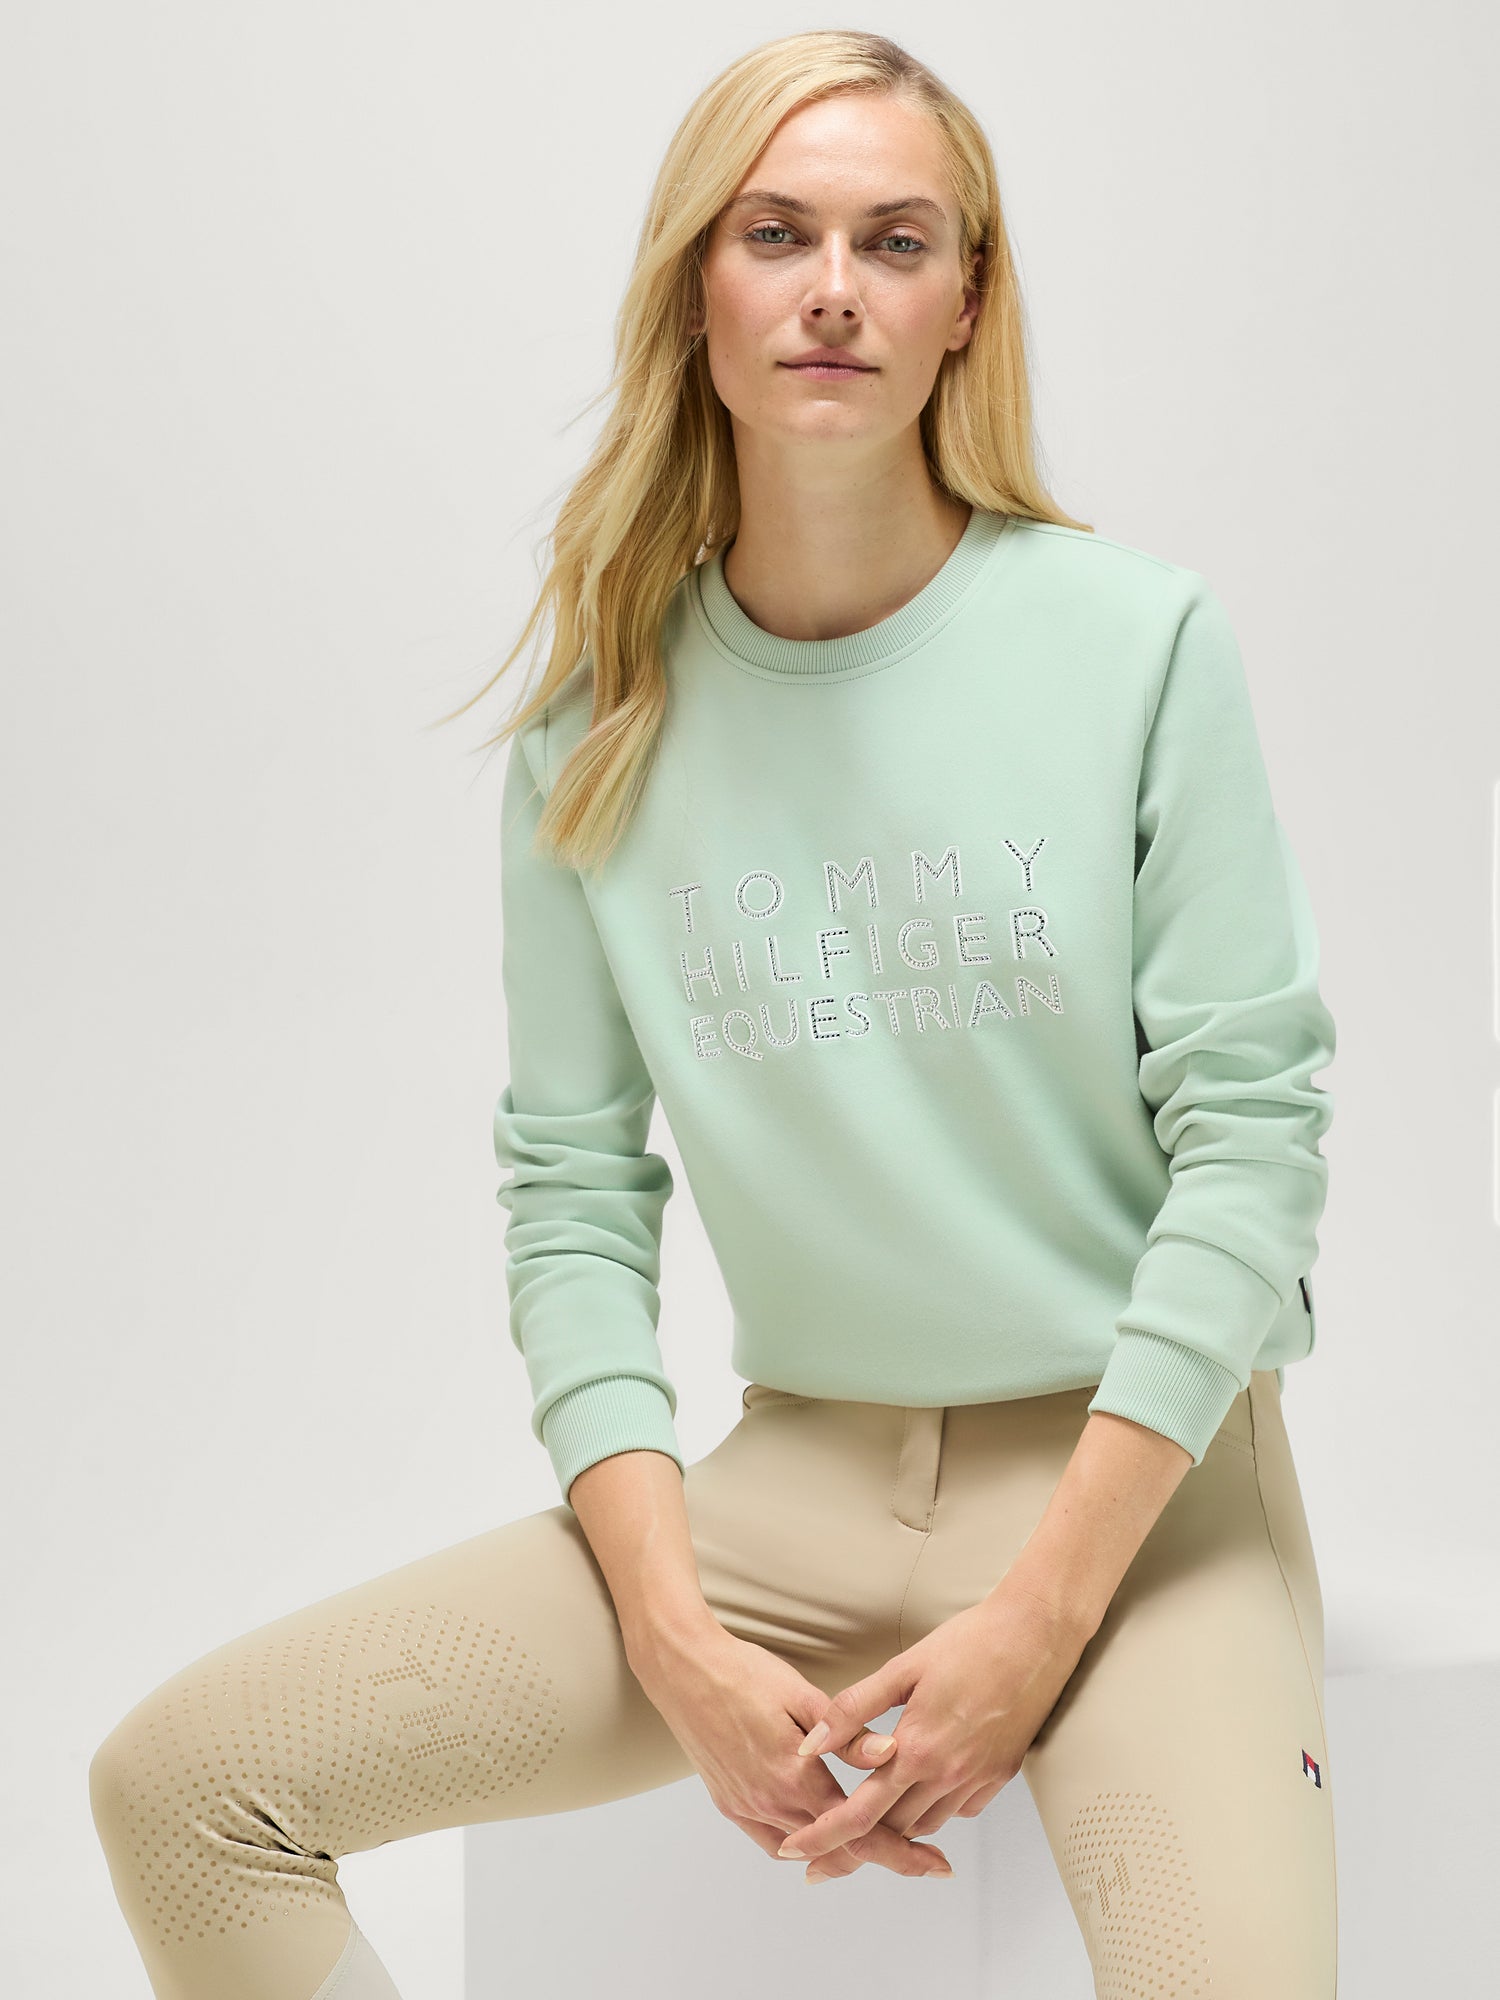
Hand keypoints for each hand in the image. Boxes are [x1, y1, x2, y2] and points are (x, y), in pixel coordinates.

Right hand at [628, 1621, 955, 1882]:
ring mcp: (746, 1806)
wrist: (682, 1668)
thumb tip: (891, 1754)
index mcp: (795, 1776)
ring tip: (880, 1846)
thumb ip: (847, 1733)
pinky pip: (773, 1841)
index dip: (902, 1852)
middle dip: (884, 1857)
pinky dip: (803, 1846)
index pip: (860, 1830)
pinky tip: (820, 1836)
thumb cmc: (743, 1671)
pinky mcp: (730, 1803)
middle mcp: (770, 1801)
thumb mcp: (801, 1694)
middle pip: (838, 1848)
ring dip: (844, 1853)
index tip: (935, 1866)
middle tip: (923, 1861)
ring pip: (806, 1850)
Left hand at [776, 1581, 1091, 1880]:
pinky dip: (932, 1809)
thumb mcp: (903, 1667)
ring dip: (893, 1829)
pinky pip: (957, 1810)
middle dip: (852, 1846)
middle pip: (890, 1831)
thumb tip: (810, 1743)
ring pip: (924, 1826)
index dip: (822, 1837)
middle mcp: (948, 1775)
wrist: (1036, 1636)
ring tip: (864, 1824)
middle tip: (819, 1850)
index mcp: (916, 1749)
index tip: (793, 1852)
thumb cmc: (970, 1641)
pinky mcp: (1000, 1776)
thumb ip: (853, 1709)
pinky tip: (918, 1791)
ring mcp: (978, 1779)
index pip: (859, 1813)